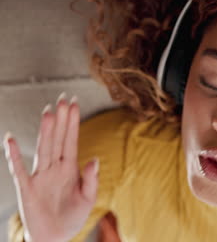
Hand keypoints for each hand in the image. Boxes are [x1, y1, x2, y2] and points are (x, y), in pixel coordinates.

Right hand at [3, 92, 99, 241]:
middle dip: (61, 120)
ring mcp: (40, 176)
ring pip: (43, 149)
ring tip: (48, 112)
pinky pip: (19, 169)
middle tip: (63, 100)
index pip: (71, 140)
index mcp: (70, 168)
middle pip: (58, 139)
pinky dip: (13, 155)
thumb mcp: (88, 198)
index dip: (73, 123)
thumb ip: (92, 179)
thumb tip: (95, 159)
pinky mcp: (28, 188)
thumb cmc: (73, 216)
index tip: (74, 104)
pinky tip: (9, 140)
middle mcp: (55, 168)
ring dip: (45, 132)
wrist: (56, 237)